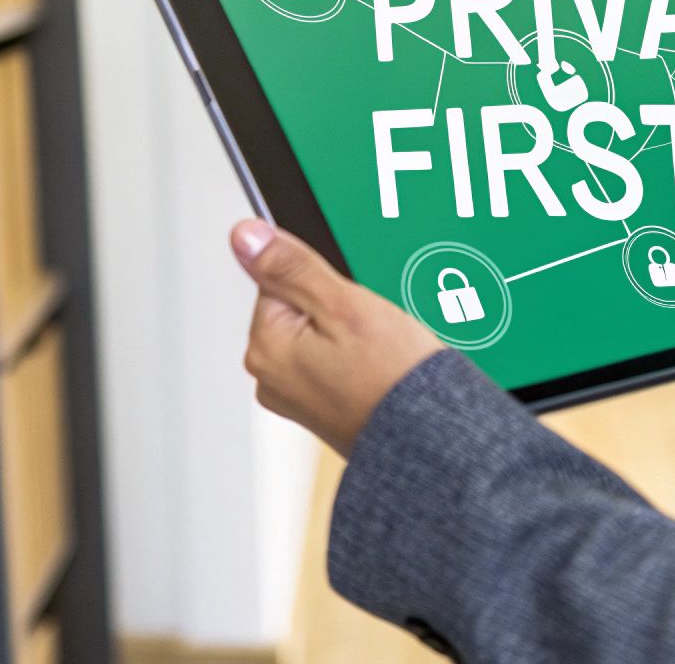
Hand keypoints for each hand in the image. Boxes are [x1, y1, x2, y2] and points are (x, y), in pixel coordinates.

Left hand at [231, 219, 443, 455]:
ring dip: (351, 332)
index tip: (350, 301)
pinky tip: (380, 366)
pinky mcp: (321, 408)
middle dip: (338, 307)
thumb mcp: (342, 305)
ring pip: (319, 333)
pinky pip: (333, 361)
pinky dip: (357, 358)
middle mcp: (271, 377)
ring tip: (379, 349)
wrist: (430, 439)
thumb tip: (244, 236)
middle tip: (370, 329)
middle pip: (299, 307)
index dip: (324, 281)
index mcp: (265, 348)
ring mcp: (296, 396)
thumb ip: (289, 267)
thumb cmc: (390, 380)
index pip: (280, 280)